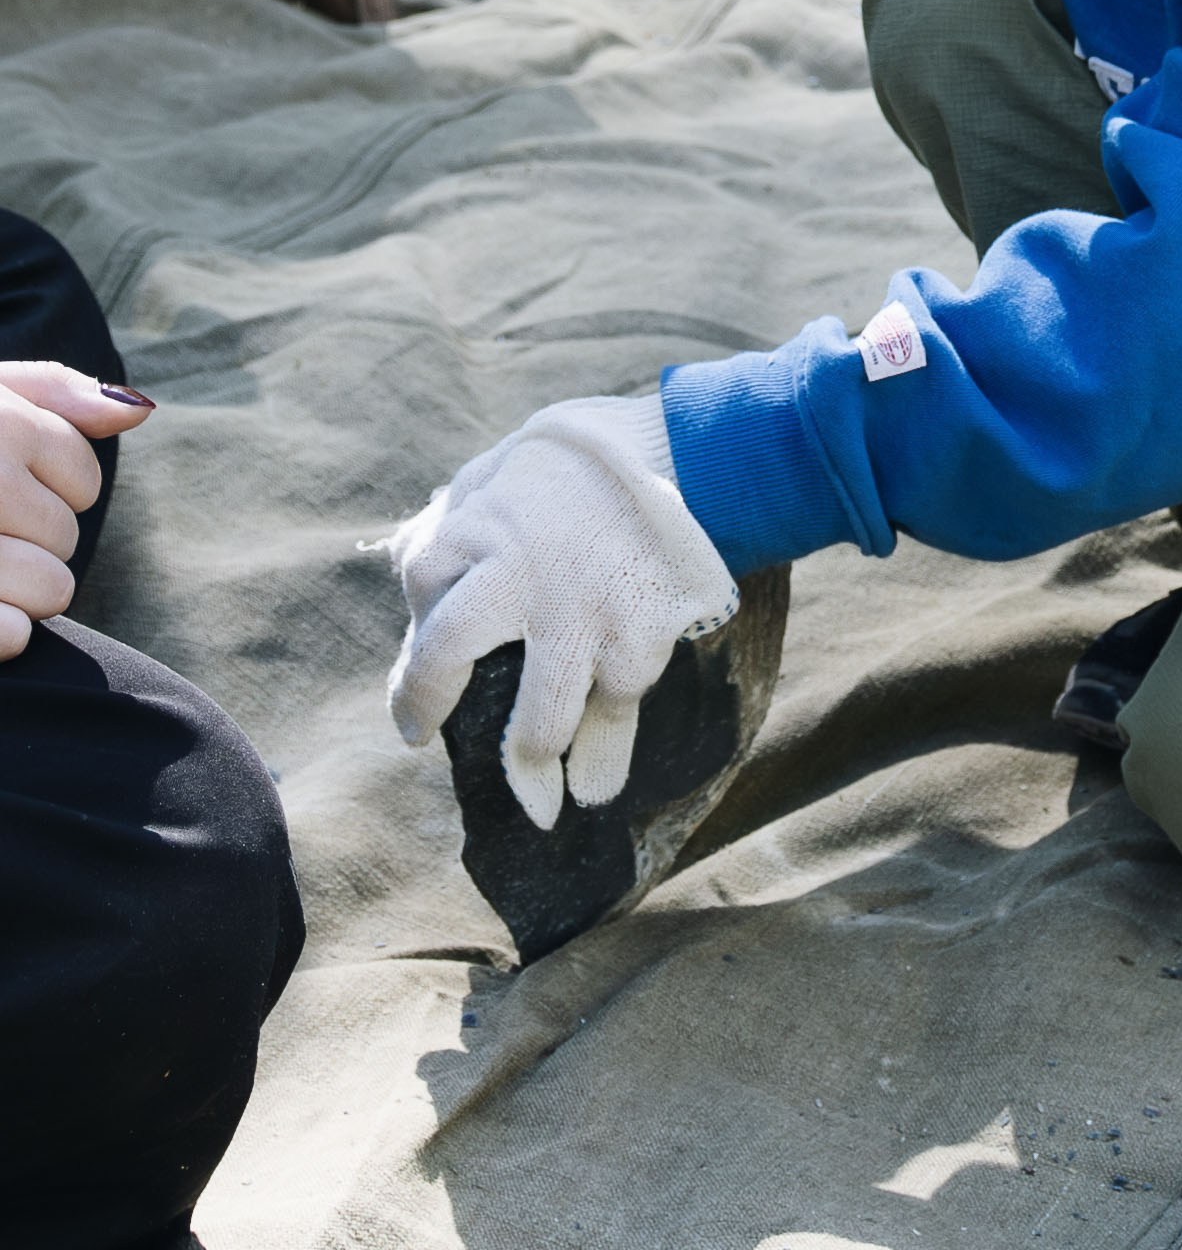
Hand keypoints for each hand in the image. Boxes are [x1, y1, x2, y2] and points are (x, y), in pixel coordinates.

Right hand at [0, 360, 153, 660]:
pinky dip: (5, 635)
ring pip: (52, 591)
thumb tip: (141, 411)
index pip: (82, 477)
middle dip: (34, 539)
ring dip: (24, 592)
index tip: (2, 481)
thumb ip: (53, 393)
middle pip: (67, 537)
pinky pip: (10, 636)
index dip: (52, 487)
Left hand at [386, 395, 737, 827]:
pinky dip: (605, 757)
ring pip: (539, 722)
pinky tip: (596, 786)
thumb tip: (411, 553)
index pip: (422, 581)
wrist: (703, 450)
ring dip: (532, 765)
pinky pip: (613, 719)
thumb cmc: (600, 453)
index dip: (416, 607)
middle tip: (419, 732)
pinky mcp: (637, 644)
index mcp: (485, 523)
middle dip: (424, 701)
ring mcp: (581, 620)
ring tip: (536, 800)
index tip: (416, 648)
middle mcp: (520, 578)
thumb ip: (468, 506)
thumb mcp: (518, 461)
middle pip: (444, 656)